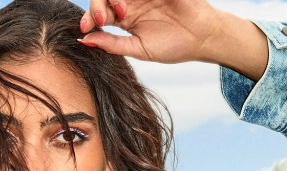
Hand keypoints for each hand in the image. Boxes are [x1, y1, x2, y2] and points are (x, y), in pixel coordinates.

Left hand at [78, 0, 268, 79]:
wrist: (202, 38)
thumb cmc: (172, 46)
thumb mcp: (138, 49)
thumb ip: (112, 44)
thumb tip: (84, 41)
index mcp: (124, 19)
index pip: (100, 13)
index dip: (89, 18)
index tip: (86, 27)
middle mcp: (131, 2)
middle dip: (96, 5)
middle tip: (100, 18)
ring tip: (120, 10)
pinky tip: (126, 3)